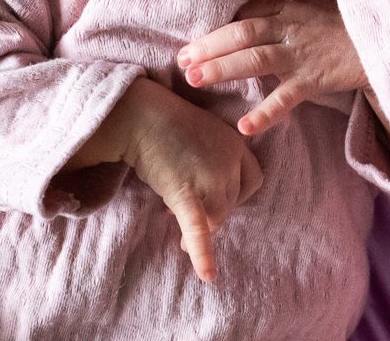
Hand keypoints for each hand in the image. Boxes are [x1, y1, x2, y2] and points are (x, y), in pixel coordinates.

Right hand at [86, 81, 262, 283]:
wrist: (137, 114)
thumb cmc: (165, 120)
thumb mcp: (203, 132)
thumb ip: (216, 158)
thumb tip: (211, 192)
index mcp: (237, 145)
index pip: (253, 181)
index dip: (237, 195)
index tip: (218, 197)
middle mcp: (230, 162)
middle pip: (231, 203)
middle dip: (214, 213)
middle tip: (189, 217)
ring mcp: (210, 178)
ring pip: (215, 218)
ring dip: (202, 230)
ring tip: (183, 240)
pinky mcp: (185, 193)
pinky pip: (198, 228)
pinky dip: (202, 253)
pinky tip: (207, 275)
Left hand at [178, 0, 366, 136]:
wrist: (385, 41)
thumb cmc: (347, 25)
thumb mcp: (313, 6)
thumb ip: (282, 9)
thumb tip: (244, 15)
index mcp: (288, 8)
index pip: (245, 12)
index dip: (216, 26)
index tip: (190, 39)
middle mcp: (290, 28)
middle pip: (241, 33)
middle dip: (208, 47)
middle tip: (180, 60)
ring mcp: (301, 54)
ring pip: (254, 59)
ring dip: (222, 69)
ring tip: (195, 79)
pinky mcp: (314, 80)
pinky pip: (285, 98)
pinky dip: (265, 113)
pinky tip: (244, 127)